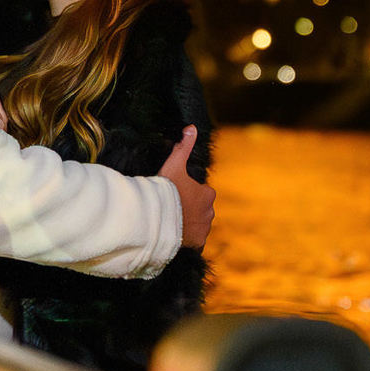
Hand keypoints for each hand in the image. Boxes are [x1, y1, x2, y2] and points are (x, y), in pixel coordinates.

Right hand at [157, 126, 214, 249]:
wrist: (159, 220)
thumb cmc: (166, 191)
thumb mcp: (174, 165)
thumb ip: (183, 147)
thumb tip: (191, 127)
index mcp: (207, 193)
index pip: (201, 192)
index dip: (187, 192)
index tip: (175, 193)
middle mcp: (210, 212)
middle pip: (200, 208)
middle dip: (189, 208)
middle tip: (172, 207)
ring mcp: (204, 228)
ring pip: (198, 223)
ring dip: (188, 222)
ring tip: (171, 221)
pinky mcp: (198, 243)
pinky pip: (194, 240)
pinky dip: (187, 237)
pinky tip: (174, 234)